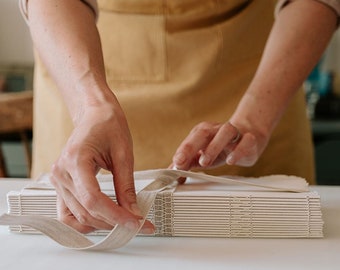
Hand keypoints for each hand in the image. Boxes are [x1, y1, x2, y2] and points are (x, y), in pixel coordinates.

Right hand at [50, 101, 153, 233]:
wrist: (95, 115)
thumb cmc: (108, 126)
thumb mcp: (124, 154)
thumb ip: (126, 186)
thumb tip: (134, 212)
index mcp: (75, 159)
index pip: (93, 199)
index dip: (116, 215)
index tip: (137, 223)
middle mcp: (61, 172)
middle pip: (86, 211)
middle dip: (113, 222)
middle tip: (138, 224)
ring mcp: (58, 179)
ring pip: (77, 217)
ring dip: (101, 224)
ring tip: (123, 221)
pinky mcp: (61, 184)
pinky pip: (68, 213)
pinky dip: (85, 221)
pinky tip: (104, 218)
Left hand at [172, 121, 268, 172]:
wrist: (249, 136)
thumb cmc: (222, 146)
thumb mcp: (203, 154)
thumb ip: (187, 162)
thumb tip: (171, 172)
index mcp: (203, 132)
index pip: (190, 140)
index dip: (181, 151)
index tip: (175, 163)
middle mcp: (216, 130)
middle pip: (202, 132)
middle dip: (190, 146)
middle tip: (182, 161)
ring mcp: (234, 133)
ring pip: (224, 133)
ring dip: (213, 147)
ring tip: (204, 162)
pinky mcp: (249, 139)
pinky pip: (245, 141)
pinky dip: (238, 151)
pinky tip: (230, 161)